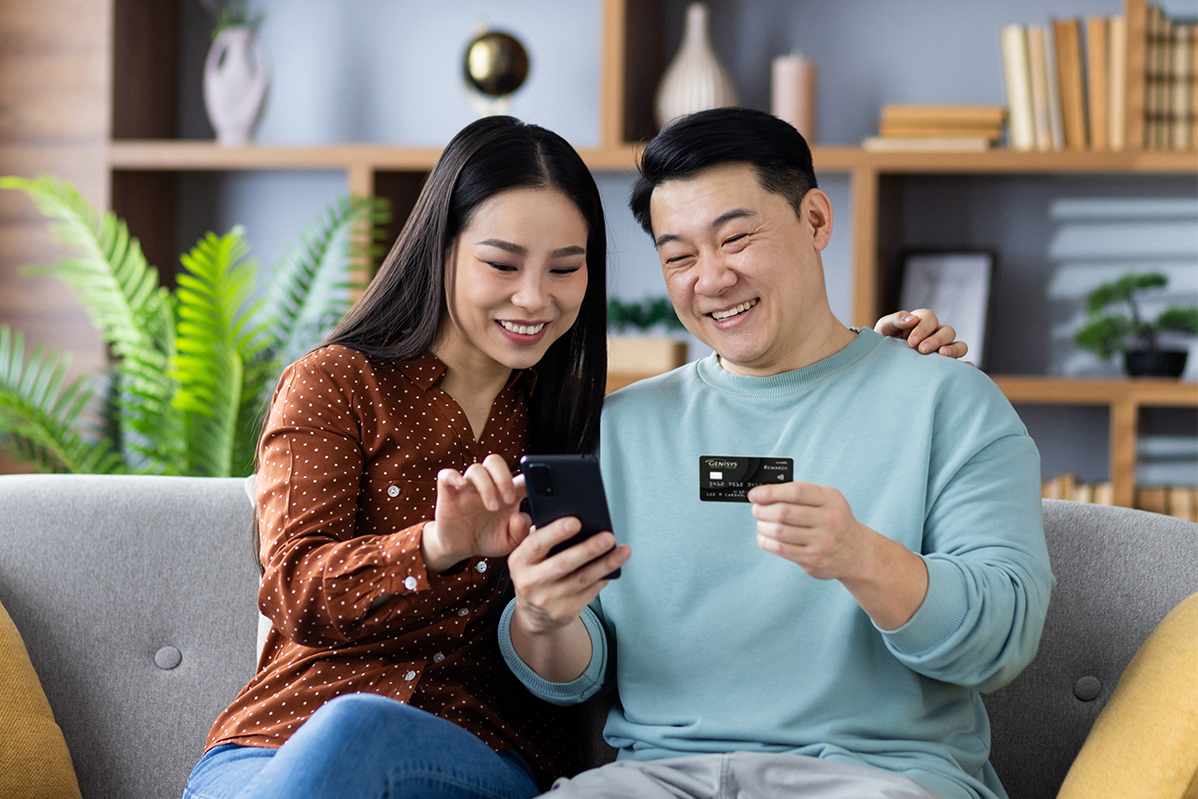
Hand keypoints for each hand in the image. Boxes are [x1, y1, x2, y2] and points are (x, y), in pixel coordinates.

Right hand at [421, 454, 530, 572]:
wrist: (460, 548)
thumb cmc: (488, 539)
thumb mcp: (510, 542)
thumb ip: (521, 532)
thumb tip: (519, 517)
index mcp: (508, 493)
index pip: (520, 475)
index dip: (529, 479)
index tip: (535, 493)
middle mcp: (488, 485)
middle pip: (495, 462)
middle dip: (504, 478)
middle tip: (509, 500)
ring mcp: (468, 487)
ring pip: (476, 469)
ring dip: (486, 486)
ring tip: (492, 507)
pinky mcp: (448, 493)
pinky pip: (446, 475)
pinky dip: (453, 477)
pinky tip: (461, 486)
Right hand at [509, 517, 629, 636]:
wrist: (533, 614)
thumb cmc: (535, 573)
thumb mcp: (527, 556)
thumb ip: (539, 537)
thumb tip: (566, 517)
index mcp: (520, 561)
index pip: (536, 544)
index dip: (556, 532)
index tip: (576, 521)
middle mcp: (530, 582)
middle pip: (563, 563)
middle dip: (588, 549)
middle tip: (608, 537)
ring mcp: (547, 600)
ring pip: (581, 579)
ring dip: (605, 564)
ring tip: (622, 551)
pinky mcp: (564, 612)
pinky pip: (589, 593)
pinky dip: (602, 579)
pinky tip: (614, 567)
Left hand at [748, 481, 872, 580]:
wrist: (856, 552)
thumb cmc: (834, 520)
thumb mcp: (827, 500)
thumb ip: (800, 493)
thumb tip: (764, 492)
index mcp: (831, 499)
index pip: (795, 492)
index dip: (770, 492)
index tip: (754, 494)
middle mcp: (829, 520)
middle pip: (784, 512)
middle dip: (762, 510)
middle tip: (756, 510)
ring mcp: (822, 542)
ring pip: (780, 531)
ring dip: (763, 526)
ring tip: (761, 523)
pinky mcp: (814, 559)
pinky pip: (781, 549)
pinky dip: (766, 541)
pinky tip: (764, 537)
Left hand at [875, 309, 968, 360]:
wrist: (881, 365)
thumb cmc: (884, 343)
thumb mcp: (884, 328)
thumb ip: (896, 320)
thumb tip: (913, 319)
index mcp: (921, 322)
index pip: (929, 318)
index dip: (923, 328)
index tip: (910, 342)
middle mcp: (936, 334)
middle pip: (947, 331)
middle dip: (936, 340)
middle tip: (922, 350)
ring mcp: (944, 350)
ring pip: (960, 345)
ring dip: (954, 349)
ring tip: (942, 355)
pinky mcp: (947, 366)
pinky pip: (964, 364)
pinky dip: (966, 365)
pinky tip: (960, 369)